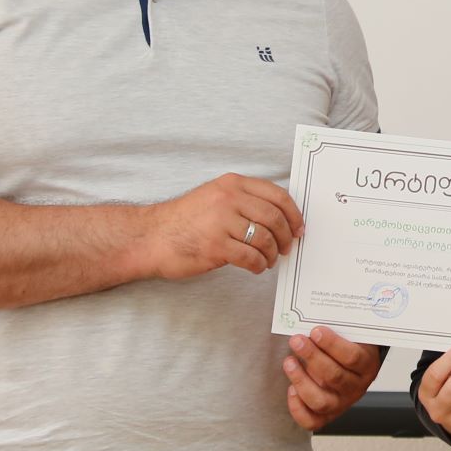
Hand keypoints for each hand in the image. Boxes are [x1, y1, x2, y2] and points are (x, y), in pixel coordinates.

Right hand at [147, 174, 303, 278]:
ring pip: (266, 239)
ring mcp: (221, 221)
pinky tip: (255, 267)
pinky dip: (259, 265)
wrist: (151, 237)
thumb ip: (244, 201)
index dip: (294, 214)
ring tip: (268, 260)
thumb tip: (279, 218)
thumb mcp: (214, 197)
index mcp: (232, 184)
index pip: (277, 194)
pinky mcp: (216, 246)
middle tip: (287, 249)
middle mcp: (228, 198)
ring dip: (272, 254)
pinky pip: (252, 257)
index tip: (299, 228)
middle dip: (287, 237)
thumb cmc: (184, 221)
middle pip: (275, 218)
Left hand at [284, 326, 381, 431]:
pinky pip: (312, 421)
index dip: (332, 344)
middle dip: (312, 357)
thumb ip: (338, 325)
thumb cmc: (346, 346)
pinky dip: (298, 408)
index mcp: (367, 365)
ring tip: (289, 362)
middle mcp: (356, 387)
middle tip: (296, 340)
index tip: (316, 330)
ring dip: (301, 380)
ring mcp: (342, 403)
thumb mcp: (350, 334)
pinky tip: (290, 389)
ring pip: (321, 401)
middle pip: (335, 377)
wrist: (350, 367)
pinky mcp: (327, 415)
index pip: (352, 357)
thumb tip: (316, 311)